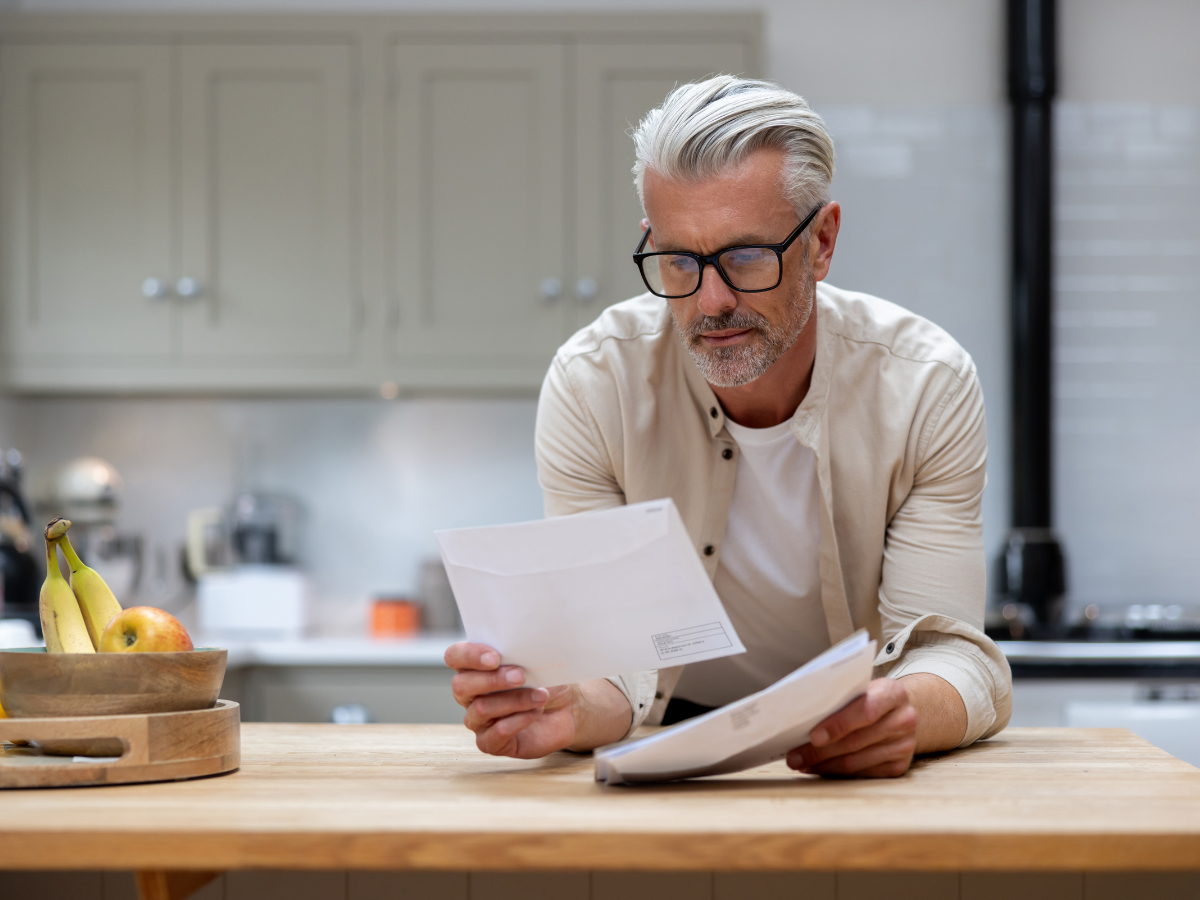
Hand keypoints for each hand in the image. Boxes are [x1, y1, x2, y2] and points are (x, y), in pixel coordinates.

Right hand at [444, 642, 631, 758]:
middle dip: (493, 679)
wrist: (568, 707)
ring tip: (540, 695)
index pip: (454, 656)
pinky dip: (518, 721)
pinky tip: (535, 712)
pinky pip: (494, 734)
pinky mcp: (491, 742)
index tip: (495, 657)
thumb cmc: (546, 678)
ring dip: (514, 700)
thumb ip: (520, 653)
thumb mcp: (535, 660)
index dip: (470, 656)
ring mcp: (478, 720)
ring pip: (481, 709)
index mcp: (474, 666)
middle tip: (521, 675)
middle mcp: (470, 694)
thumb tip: (518, 649)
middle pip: (461, 686)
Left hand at [786, 677, 917, 777]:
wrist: (901, 711)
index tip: (813, 736)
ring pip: (856, 762)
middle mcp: (904, 720)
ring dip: (824, 765)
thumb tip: (801, 717)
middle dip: (820, 751)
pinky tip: (818, 768)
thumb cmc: (870, 696)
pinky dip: (836, 772)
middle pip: (855, 741)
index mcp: (894, 693)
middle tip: (793, 757)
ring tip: (800, 764)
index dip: (838, 725)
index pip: (865, 711)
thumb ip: (840, 697)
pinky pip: (862, 774)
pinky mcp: (899, 766)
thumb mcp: (861, 688)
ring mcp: (904, 745)